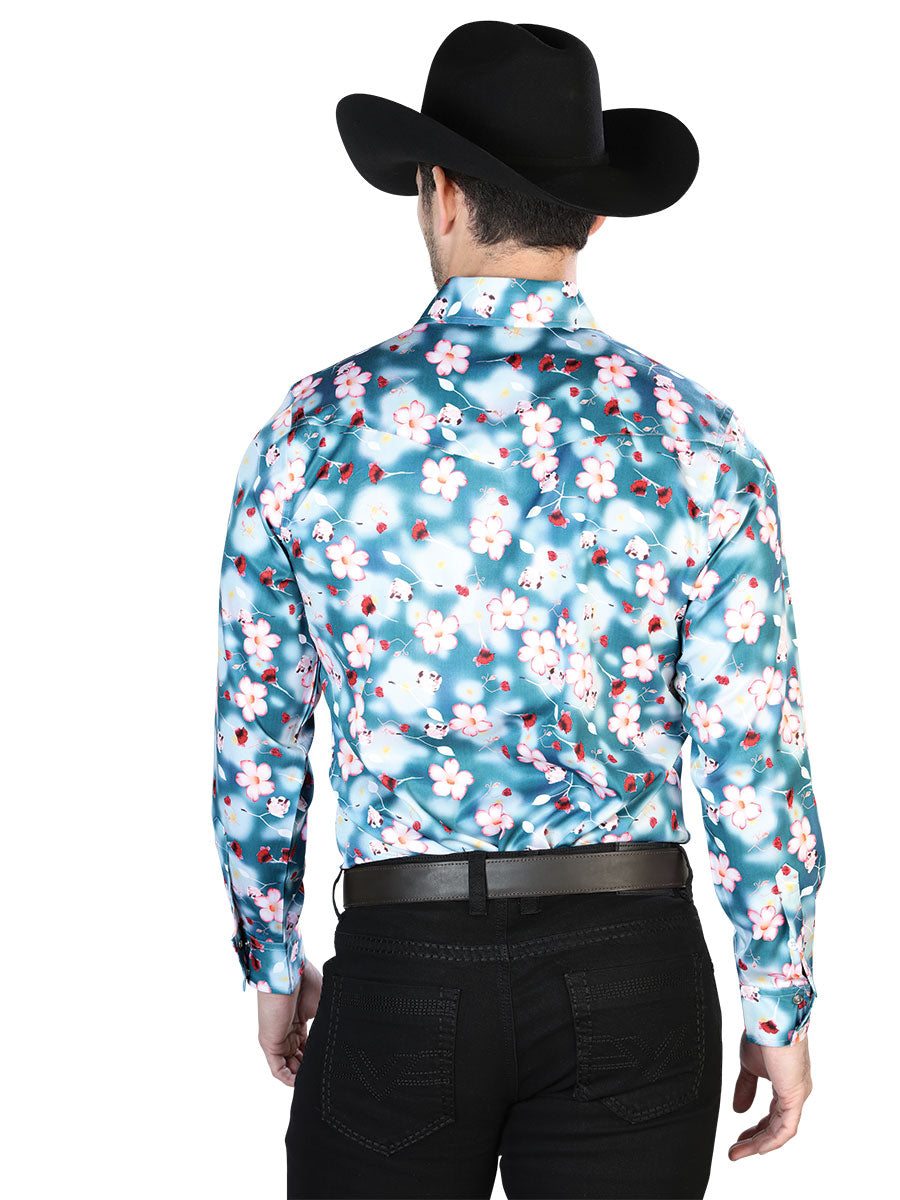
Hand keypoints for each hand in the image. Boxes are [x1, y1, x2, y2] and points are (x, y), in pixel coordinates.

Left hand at [257, 960, 323, 1086]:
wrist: (289, 972)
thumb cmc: (305, 980)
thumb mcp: (323, 1004)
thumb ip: (329, 1021)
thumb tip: (348, 1033)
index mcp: (298, 1022)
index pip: (307, 1047)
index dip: (316, 1056)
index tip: (328, 1062)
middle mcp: (287, 1032)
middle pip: (298, 1059)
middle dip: (309, 1068)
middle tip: (323, 1073)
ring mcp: (278, 1038)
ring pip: (289, 1067)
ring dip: (300, 1076)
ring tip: (314, 1080)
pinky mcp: (270, 1044)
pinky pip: (278, 1069)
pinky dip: (288, 1079)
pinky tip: (300, 1083)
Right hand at [728, 1031, 812, 1158]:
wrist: (769, 1019)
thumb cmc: (762, 1034)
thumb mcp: (748, 1065)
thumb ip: (745, 1088)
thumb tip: (738, 1110)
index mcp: (785, 1083)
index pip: (772, 1115)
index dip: (755, 1129)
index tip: (738, 1138)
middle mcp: (795, 1092)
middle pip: (775, 1126)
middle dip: (754, 1140)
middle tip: (735, 1150)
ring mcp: (797, 1095)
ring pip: (780, 1130)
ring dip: (758, 1144)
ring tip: (737, 1152)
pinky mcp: (795, 1096)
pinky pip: (786, 1128)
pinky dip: (772, 1141)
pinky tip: (757, 1149)